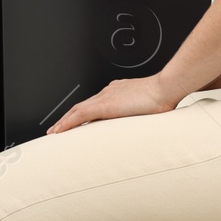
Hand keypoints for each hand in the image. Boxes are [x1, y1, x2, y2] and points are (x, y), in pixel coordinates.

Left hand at [47, 73, 179, 133]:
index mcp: (118, 92)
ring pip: (77, 110)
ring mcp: (106, 97)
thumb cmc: (164, 97)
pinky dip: (68, 123)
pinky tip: (61, 130)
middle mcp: (108, 92)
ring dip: (64, 121)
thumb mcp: (150, 107)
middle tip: (57, 129)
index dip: (82, 114)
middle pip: (81, 106)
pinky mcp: (105, 105)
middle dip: (67, 118)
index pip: (93, 104)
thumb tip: (145, 125)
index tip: (76, 123)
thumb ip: (142, 114)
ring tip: (54, 132)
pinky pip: (81, 115)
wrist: (166, 88)